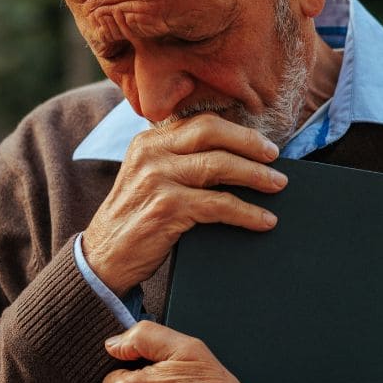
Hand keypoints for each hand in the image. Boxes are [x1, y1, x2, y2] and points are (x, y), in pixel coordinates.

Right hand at [83, 114, 287, 293]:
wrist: (104, 259)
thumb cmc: (136, 220)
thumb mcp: (151, 179)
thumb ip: (180, 162)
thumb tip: (235, 160)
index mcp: (149, 141)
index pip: (201, 123)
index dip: (237, 131)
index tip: (263, 143)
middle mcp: (151, 153)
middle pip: (212, 133)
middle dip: (250, 143)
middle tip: (276, 158)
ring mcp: (157, 179)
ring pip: (219, 166)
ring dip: (256, 175)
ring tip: (278, 185)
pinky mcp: (167, 207)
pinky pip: (218, 204)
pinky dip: (247, 212)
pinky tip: (264, 219)